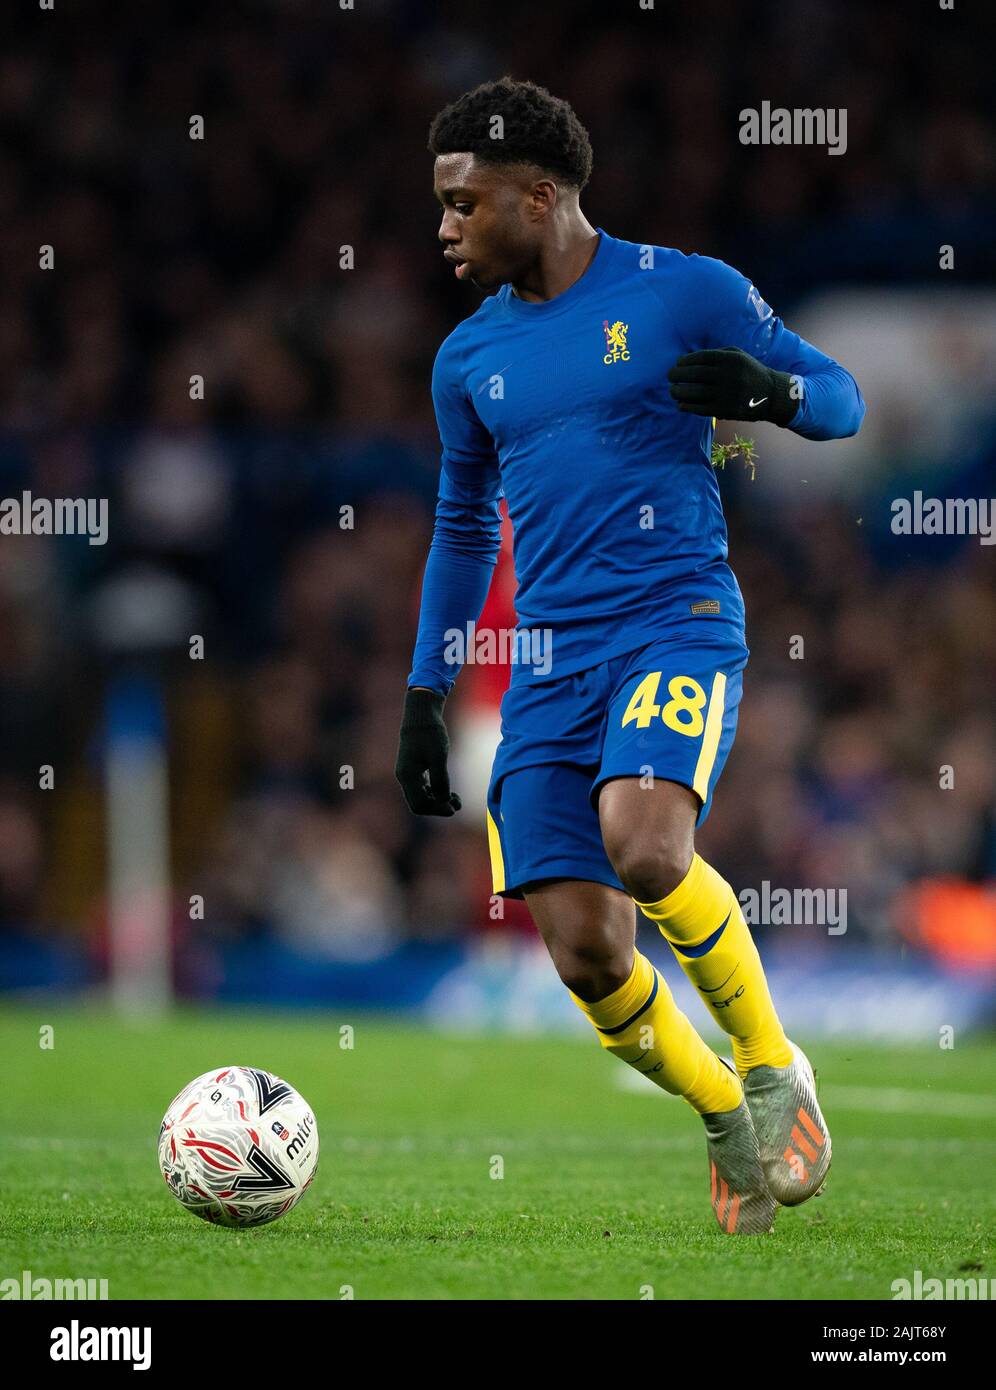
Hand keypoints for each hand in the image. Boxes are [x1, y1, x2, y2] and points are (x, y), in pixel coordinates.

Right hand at [395, 688, 461, 816]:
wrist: (421, 715)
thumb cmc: (430, 733)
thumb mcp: (438, 756)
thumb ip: (440, 779)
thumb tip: (444, 800)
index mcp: (407, 776)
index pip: (419, 804)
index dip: (437, 809)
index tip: (454, 807)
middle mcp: (404, 777)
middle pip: (419, 804)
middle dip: (438, 807)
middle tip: (457, 805)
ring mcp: (408, 774)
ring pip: (421, 798)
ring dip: (438, 801)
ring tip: (457, 799)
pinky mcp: (413, 770)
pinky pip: (422, 789)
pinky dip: (435, 793)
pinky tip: (449, 791)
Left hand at [667, 347, 798, 425]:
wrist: (771, 395)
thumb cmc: (749, 372)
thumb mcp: (738, 356)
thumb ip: (716, 354)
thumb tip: (688, 358)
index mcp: (730, 360)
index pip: (700, 358)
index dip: (685, 361)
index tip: (678, 363)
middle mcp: (727, 376)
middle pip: (693, 374)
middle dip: (676, 375)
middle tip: (670, 376)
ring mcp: (725, 394)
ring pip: (693, 392)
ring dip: (678, 392)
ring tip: (673, 391)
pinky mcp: (724, 410)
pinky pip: (699, 408)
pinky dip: (687, 406)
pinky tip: (681, 404)